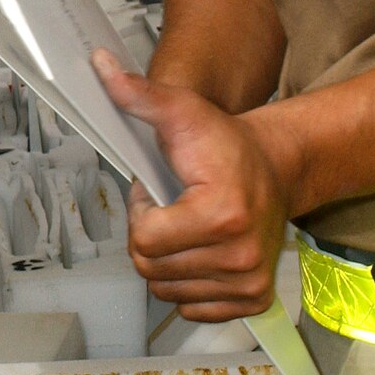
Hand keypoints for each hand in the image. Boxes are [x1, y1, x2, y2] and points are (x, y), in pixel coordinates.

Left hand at [93, 50, 291, 321]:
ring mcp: (248, 282)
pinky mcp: (252, 299)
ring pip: (165, 290)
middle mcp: (240, 256)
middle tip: (168, 208)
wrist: (274, 167)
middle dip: (149, 236)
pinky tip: (197, 252)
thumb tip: (100, 67)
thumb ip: (139, 94)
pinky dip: (184, 283)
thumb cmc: (225, 144)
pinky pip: (190, 308)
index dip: (140, 212)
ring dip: (164, 260)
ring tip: (183, 226)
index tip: (155, 193)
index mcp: (221, 216)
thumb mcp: (181, 111)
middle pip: (151, 267)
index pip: (144, 239)